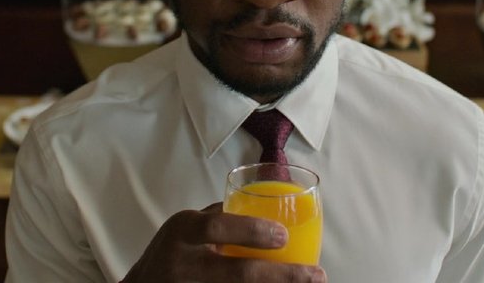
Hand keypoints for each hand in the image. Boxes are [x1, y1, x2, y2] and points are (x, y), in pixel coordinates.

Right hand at [122, 203, 325, 282]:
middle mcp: (184, 264)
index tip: (284, 234)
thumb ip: (219, 216)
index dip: (252, 231)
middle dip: (281, 276)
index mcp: (182, 231)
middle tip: (313, 275)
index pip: (216, 226)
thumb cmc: (169, 251)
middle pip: (237, 274)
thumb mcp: (184, 226)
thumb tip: (263, 207)